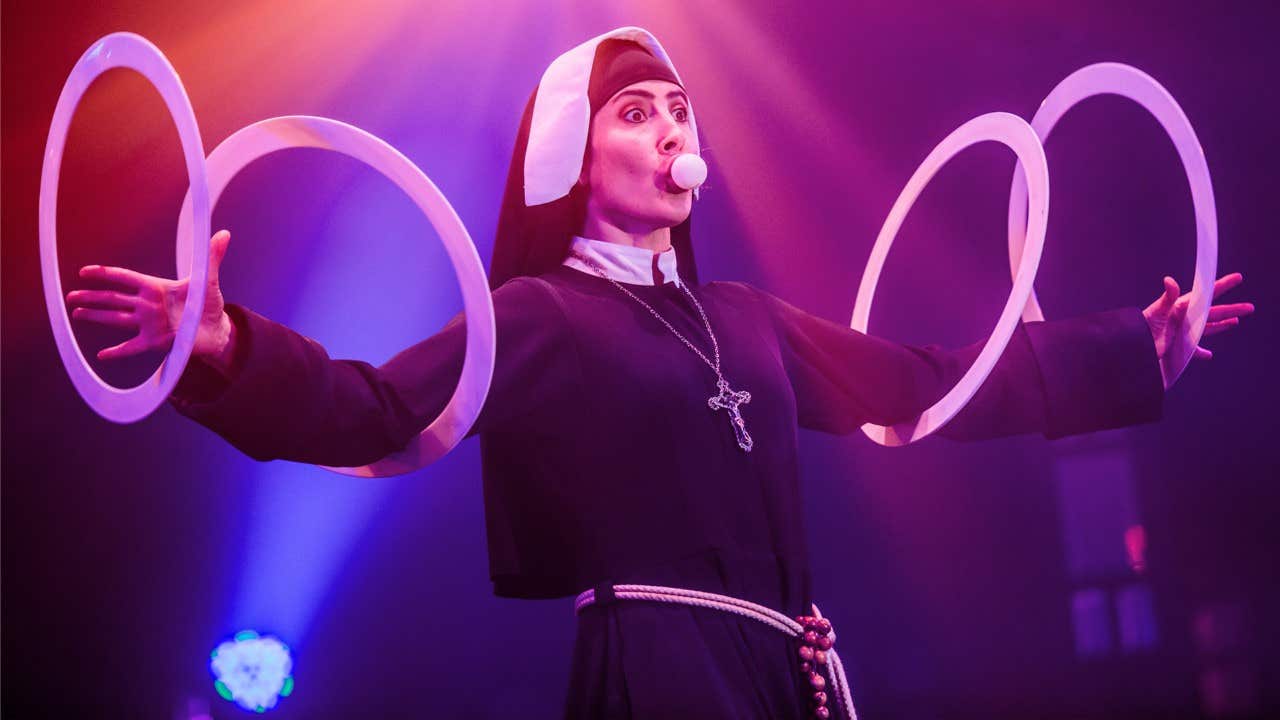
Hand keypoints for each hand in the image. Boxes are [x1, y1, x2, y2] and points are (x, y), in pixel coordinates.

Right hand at [66, 229, 234, 366]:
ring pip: (117, 319)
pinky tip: (102, 355)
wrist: (217, 329)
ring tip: (76, 313)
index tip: (85, 272)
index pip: (126, 278)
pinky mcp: (155, 342)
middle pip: (114, 299)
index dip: (106, 275)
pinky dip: (118, 352)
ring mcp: (149, 324)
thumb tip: (224, 233)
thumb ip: (211, 257)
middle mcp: (148, 305)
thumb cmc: (209, 302)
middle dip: (92, 297)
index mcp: (156, 287)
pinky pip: (132, 347)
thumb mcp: (208, 279)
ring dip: (96, 316)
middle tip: (70, 296)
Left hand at [1142, 272, 1252, 387]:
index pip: (1206, 294)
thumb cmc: (1143, 327)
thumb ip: (1167, 297)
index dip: (1222, 285)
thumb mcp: (1156, 311)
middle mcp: (1184, 317)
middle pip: (1213, 312)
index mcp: (1182, 306)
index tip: (1238, 277)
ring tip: (1236, 322)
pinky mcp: (1178, 345)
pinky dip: (1201, 351)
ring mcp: (1182, 331)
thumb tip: (1169, 280)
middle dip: (1232, 309)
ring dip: (1223, 325)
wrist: (1133, 346)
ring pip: (1208, 327)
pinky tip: (1209, 355)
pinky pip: (1194, 348)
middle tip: (1250, 307)